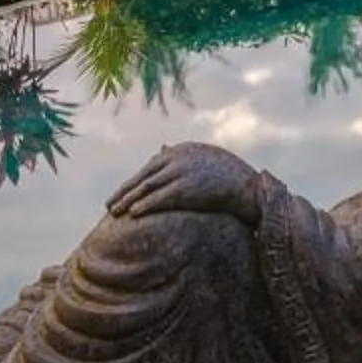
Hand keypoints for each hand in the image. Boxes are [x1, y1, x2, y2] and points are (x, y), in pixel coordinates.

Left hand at [106, 142, 260, 224]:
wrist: (252, 189)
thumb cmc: (231, 178)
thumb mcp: (205, 160)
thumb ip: (181, 156)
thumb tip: (160, 148)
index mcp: (183, 150)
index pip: (151, 166)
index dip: (135, 181)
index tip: (121, 193)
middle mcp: (179, 157)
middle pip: (144, 175)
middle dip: (125, 190)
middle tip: (109, 205)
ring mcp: (182, 171)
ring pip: (148, 187)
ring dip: (128, 200)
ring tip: (114, 212)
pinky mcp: (186, 187)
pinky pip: (159, 198)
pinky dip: (144, 206)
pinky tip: (133, 214)